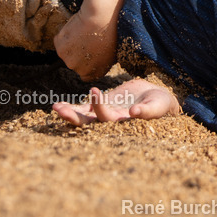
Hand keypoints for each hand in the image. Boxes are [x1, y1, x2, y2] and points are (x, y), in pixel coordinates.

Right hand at [53, 4, 118, 79]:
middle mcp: (78, 69)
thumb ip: (104, 62)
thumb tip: (101, 59)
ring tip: (82, 33)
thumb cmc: (112, 34)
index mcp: (93, 74)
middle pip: (75, 63)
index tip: (90, 53)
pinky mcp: (59, 46)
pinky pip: (60, 42)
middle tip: (87, 39)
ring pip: (66, 53)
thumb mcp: (114, 54)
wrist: (100, 19)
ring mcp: (67, 58)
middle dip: (79, 54)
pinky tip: (75, 28)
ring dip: (71, 45)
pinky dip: (65, 36)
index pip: (86, 75)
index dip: (88, 63)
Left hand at [53, 79, 180, 125]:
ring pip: (83, 116)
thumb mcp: (159, 106)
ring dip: (70, 113)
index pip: (107, 118)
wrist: (157, 98)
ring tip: (55, 107)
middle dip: (74, 117)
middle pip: (89, 123)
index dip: (100, 107)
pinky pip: (84, 108)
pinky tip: (58, 105)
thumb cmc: (161, 104)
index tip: (95, 91)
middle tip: (59, 110)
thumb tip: (134, 113)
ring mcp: (104, 114)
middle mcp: (111, 122)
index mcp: (124, 124)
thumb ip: (148, 111)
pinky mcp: (101, 105)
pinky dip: (72, 107)